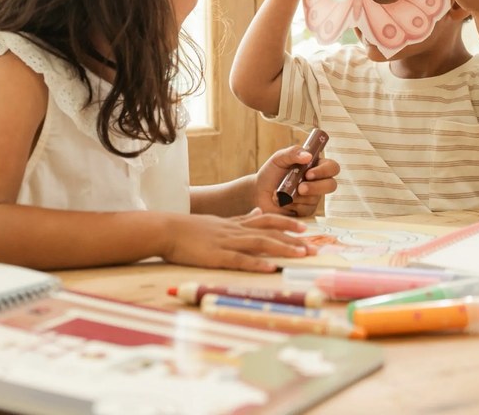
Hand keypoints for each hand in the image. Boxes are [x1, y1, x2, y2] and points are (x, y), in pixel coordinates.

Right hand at [161, 213, 312, 272]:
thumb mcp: (216, 220)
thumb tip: (256, 211)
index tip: (304, 229)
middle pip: (269, 233)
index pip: (266, 221)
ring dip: (283, 249)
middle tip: (313, 248)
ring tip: (301, 255)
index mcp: (234, 224)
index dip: (286, 224)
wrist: (165, 229)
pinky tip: (271, 267)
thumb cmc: (187, 229)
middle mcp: (234, 231)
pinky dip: (257, 263)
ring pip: (260, 244)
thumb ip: (238, 218)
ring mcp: (226, 242)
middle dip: (292, 240)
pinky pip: (240, 260)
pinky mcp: (216, 256)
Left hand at [253, 145, 339, 217]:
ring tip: (283, 193)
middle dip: (316, 187)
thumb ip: (293, 153)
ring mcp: (314, 197)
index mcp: (315, 166)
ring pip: (316, 198)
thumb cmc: (271, 173)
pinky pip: (306, 209)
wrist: (258, 192)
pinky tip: (283, 202)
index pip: (332, 167)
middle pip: (331, 185)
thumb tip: (308, 156)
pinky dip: (293, 205)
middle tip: (301, 188)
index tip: (309, 173)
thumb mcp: (279, 158)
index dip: (324, 171)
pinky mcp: (306, 211)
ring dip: (298, 196)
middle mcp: (318, 182)